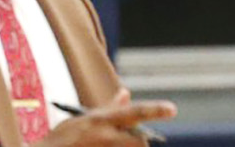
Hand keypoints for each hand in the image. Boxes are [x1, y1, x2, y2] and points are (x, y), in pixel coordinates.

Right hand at [38, 89, 176, 146]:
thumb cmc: (61, 140)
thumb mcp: (82, 119)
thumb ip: (108, 109)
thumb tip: (126, 92)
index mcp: (100, 120)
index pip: (134, 112)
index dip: (155, 110)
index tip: (172, 109)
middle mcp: (105, 137)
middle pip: (140, 141)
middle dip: (140, 141)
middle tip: (135, 141)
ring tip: (104, 144)